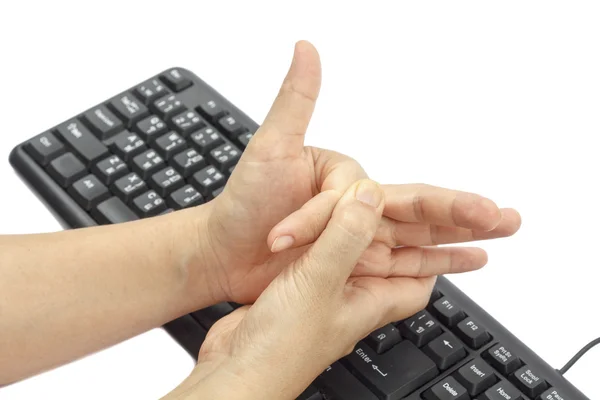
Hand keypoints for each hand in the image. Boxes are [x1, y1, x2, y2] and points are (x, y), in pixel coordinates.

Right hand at [167, 180, 438, 399]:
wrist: (236, 371)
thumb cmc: (282, 346)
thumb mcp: (321, 282)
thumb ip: (346, 237)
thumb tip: (372, 195)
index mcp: (370, 301)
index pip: (419, 281)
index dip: (434, 256)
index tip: (442, 232)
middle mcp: (349, 300)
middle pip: (385, 264)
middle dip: (397, 236)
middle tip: (407, 211)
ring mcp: (321, 297)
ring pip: (347, 258)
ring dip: (352, 234)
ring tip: (356, 210)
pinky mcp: (292, 292)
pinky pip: (315, 260)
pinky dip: (316, 241)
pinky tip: (309, 232)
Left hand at [198, 40, 520, 304]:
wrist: (225, 253)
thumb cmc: (242, 203)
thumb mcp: (268, 150)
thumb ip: (295, 103)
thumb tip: (306, 49)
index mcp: (345, 178)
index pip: (362, 196)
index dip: (334, 216)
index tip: (284, 234)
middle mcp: (359, 206)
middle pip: (420, 206)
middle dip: (462, 211)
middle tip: (504, 215)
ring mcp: (360, 237)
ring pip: (420, 235)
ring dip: (461, 236)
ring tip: (501, 232)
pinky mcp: (356, 265)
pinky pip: (402, 264)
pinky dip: (435, 262)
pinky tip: (463, 260)